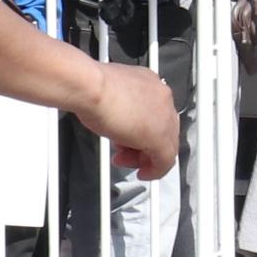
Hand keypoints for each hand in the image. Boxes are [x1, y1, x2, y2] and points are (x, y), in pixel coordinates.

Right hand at [84, 63, 182, 179]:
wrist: (90, 88)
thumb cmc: (92, 87)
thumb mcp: (109, 94)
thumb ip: (121, 106)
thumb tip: (118, 118)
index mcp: (150, 83)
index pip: (156, 112)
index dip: (141, 129)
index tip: (129, 137)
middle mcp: (162, 97)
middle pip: (163, 129)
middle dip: (143, 145)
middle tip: (126, 152)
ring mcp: (164, 117)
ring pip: (165, 145)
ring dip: (144, 156)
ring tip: (124, 159)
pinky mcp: (160, 138)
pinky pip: (166, 160)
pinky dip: (155, 170)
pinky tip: (144, 173)